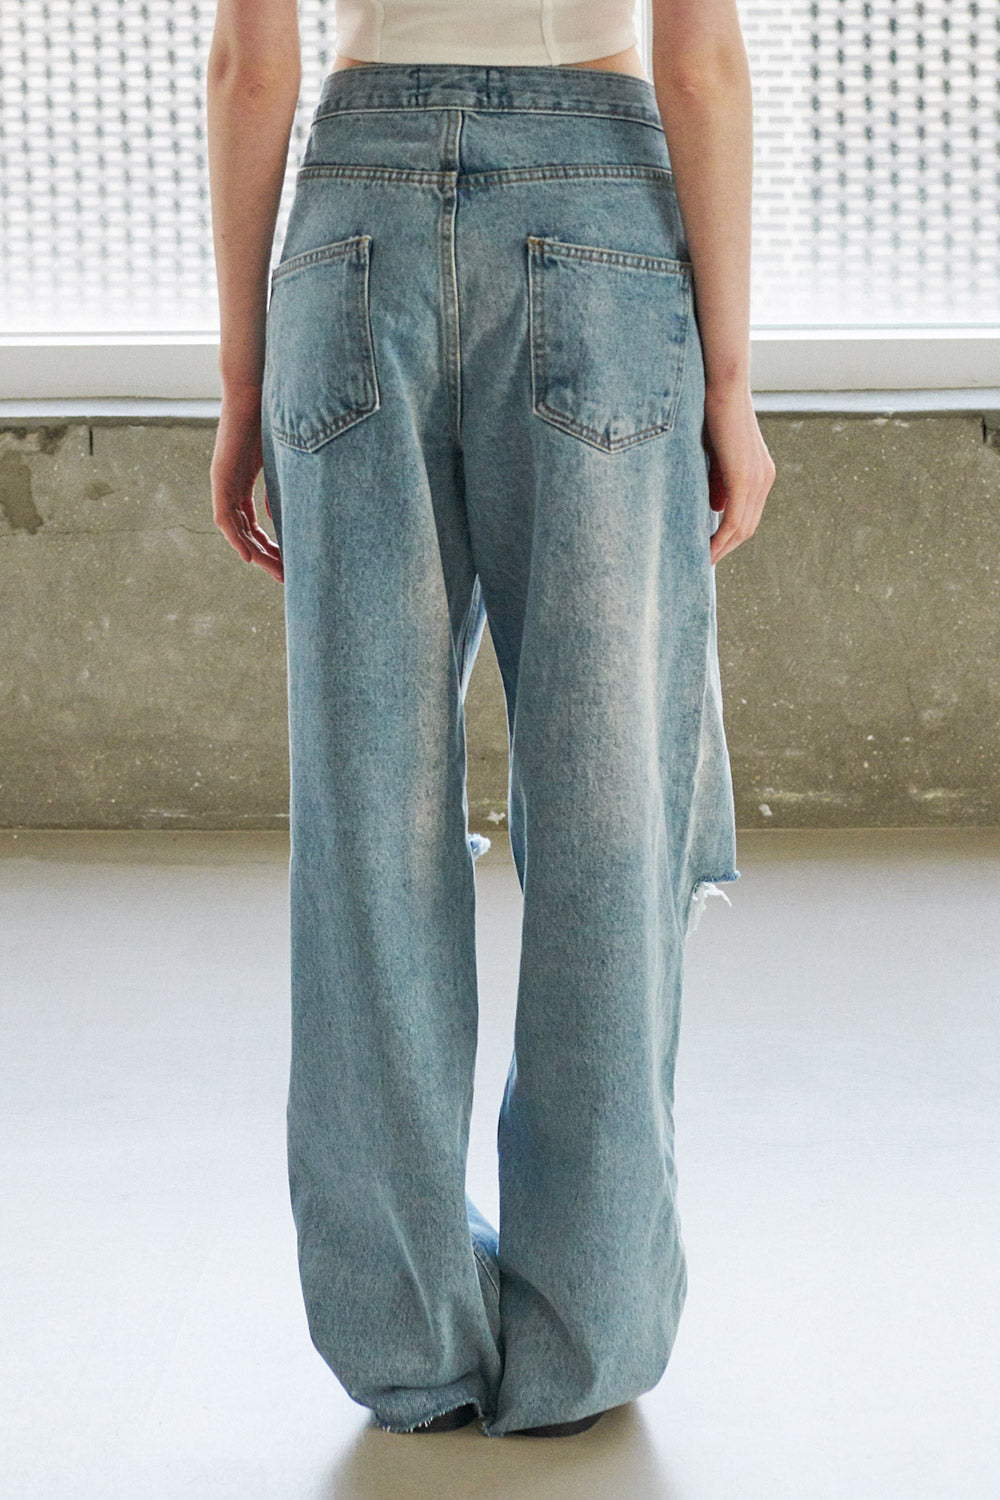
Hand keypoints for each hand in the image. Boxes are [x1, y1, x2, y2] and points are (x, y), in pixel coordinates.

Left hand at [211, 383, 283, 582]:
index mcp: (244, 482)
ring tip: (275, 572)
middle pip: (247, 532)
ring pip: (236, 530)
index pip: (256, 524)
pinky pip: (225, 517)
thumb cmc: (273, 416)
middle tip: (286, 577)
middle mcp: (230, 486)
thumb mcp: (284, 460)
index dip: (271, 545)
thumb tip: (288, 515)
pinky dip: (237, 538)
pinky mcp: (220, 477)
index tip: (289, 562)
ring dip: (255, 553)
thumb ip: (284, 487)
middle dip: (267, 556)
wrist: (254, 389)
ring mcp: (223, 482)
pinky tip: (249, 557)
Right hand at [702, 382, 775, 565]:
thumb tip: (715, 507)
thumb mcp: (716, 454)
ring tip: (702, 562)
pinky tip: (705, 549)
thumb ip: (718, 481)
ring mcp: (758, 479)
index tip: (711, 548)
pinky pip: (733, 520)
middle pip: (748, 527)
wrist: (723, 386)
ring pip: (742, 528)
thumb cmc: (713, 412)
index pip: (748, 515)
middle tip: (704, 562)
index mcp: (761, 473)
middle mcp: (764, 479)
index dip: (730, 536)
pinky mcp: (745, 478)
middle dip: (726, 548)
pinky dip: (719, 539)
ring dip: (721, 548)